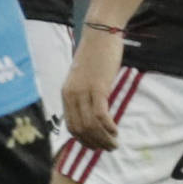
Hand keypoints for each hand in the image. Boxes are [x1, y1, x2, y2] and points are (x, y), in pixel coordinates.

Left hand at [62, 27, 126, 148]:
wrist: (100, 35)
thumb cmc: (95, 55)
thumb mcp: (84, 78)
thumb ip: (85, 94)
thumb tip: (93, 111)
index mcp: (66, 94)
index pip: (71, 125)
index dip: (83, 139)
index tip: (95, 146)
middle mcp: (71, 95)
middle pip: (80, 129)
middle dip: (94, 143)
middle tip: (109, 148)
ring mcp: (83, 91)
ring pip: (90, 125)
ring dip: (103, 138)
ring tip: (115, 143)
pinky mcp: (97, 87)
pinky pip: (100, 114)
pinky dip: (108, 126)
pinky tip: (115, 130)